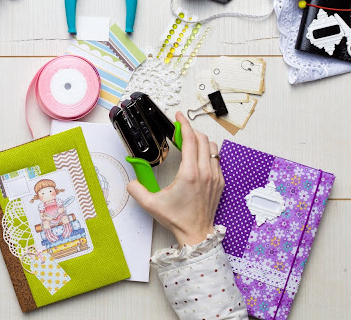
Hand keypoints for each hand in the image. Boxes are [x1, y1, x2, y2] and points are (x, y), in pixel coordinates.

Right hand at [127, 111, 223, 246]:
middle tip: (179, 130)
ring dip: (201, 141)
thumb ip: (136, 190)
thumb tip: (130, 181)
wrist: (196, 234)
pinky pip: (216, 161)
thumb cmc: (177, 220)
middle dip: (190, 131)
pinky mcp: (219, 183)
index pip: (190, 140)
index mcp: (190, 174)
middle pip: (202, 139)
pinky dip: (207, 154)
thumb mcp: (151, 204)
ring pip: (212, 148)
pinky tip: (197, 159)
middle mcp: (205, 172)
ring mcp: (215, 177)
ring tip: (189, 143)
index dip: (184, 124)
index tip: (178, 116)